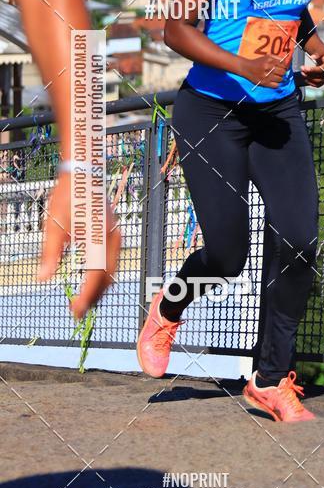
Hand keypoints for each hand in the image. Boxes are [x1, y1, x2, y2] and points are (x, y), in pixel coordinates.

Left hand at [37, 171, 121, 320]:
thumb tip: (43, 278)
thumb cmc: (68, 196)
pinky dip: (102, 277)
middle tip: (76, 312)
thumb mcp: (53, 225)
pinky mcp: (113, 236)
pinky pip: (112, 263)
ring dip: (98, 289)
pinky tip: (90, 283)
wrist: (84, 176)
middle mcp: (112, 239)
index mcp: (99, 237)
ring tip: (82, 301)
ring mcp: (116, 237)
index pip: (95, 275)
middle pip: (107, 278)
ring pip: (112, 273)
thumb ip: (50, 254)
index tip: (75, 309)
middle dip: (93, 297)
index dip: (86, 295)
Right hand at [237, 49, 293, 86]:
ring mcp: (266, 76)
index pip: (283, 65)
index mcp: (269, 60)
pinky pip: (276, 85)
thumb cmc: (258, 62)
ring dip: (280, 78)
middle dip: (283, 72)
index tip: (283, 68)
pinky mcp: (264, 83)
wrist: (246, 68)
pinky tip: (273, 81)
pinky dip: (277, 84)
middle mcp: (267, 68)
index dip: (284, 67)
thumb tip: (286, 62)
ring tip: (276, 77)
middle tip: (280, 73)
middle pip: (282, 72)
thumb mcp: (267, 57)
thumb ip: (277, 58)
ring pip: (280, 79)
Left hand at [300, 43, 323, 86]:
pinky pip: (317, 85)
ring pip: (318, 82)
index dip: (313, 70)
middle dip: (310, 74)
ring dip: (309, 79)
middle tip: (302, 69)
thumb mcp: (320, 50)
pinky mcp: (323, 80)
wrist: (323, 56)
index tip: (305, 68)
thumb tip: (313, 57)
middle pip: (320, 77)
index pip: (322, 69)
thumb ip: (317, 53)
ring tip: (302, 73)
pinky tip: (305, 78)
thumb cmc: (321, 52)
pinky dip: (311, 83)